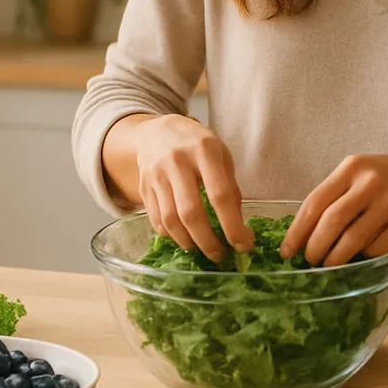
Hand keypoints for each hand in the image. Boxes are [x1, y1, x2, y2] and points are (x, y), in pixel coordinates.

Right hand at [127, 114, 252, 260]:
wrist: (158, 131)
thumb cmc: (197, 145)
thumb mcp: (221, 156)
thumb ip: (230, 187)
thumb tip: (238, 226)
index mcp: (205, 151)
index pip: (220, 195)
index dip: (233, 225)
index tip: (244, 244)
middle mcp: (178, 162)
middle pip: (191, 212)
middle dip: (208, 241)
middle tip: (220, 256)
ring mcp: (157, 174)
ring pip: (171, 220)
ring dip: (189, 242)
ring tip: (202, 249)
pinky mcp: (143, 187)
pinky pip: (156, 219)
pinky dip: (171, 235)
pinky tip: (184, 238)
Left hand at [282, 153, 387, 266]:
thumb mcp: (363, 173)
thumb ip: (337, 195)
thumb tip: (303, 233)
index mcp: (352, 167)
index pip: (314, 203)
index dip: (297, 231)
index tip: (287, 252)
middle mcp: (371, 181)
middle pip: (330, 223)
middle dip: (315, 248)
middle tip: (310, 262)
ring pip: (352, 240)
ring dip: (336, 258)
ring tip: (330, 265)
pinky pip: (377, 247)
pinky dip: (365, 255)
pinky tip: (363, 254)